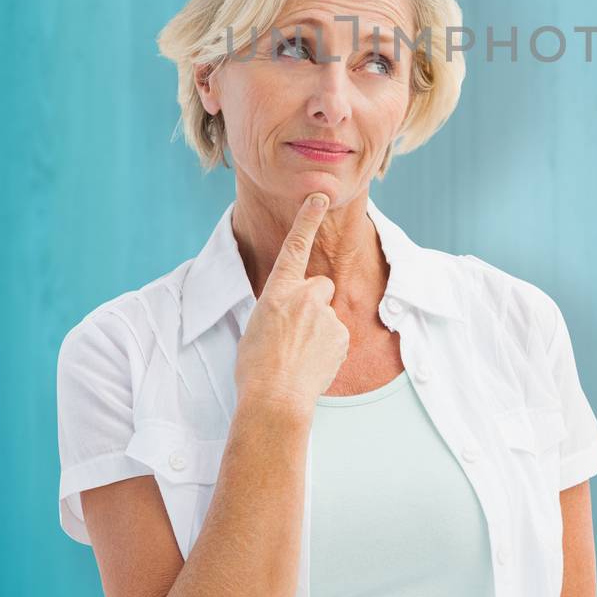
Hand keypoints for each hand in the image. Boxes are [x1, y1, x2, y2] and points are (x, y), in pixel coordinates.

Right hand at [233, 194, 348, 418]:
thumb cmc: (255, 368)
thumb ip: (277, 310)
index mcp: (278, 292)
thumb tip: (290, 314)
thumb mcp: (255, 328)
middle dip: (312, 303)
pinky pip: (336, 337)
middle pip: (319, 287)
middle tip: (295, 332)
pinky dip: (327, 348)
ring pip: (327, 315)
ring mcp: (325, 316)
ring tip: (299, 355)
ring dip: (318, 330)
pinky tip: (312, 365)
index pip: (295, 247)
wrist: (274, 400)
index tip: (320, 196)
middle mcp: (305, 296)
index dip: (307, 219)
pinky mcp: (341, 336)